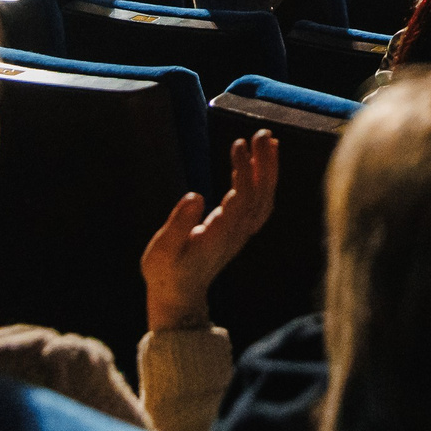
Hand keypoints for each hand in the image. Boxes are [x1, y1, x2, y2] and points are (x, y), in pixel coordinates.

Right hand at [139, 132, 278, 331]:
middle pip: (260, 195)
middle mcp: (237, 233)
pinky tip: (259, 162)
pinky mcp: (239, 231)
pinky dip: (264, 181)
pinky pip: (259, 203)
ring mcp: (241, 233)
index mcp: (220, 234)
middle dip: (264, 164)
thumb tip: (194, 195)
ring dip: (268, 169)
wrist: (180, 296)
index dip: (244, 171)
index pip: (242, 198)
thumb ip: (179, 224)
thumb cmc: (166, 273)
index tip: (238, 144)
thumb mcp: (162, 251)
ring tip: (266, 140)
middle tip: (262, 133)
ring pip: (264, 199)